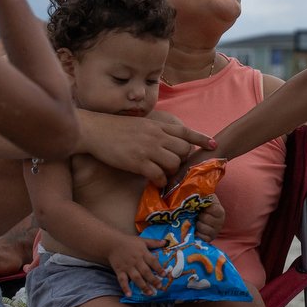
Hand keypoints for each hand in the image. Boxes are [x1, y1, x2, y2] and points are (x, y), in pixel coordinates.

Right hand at [78, 112, 215, 185]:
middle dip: (183, 161)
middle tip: (174, 167)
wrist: (93, 130)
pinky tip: (155, 182)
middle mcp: (156, 136)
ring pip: (174, 163)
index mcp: (157, 125)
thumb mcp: (140, 124)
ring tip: (163, 174)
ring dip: (172, 172)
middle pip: (184, 150)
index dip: (202, 139)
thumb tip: (167, 140)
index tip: (213, 145)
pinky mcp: (137, 162)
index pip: (185, 131)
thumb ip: (155, 131)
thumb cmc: (114, 128)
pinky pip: (158, 175)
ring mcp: (147, 148)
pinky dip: (160, 181)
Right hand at [110, 238, 166, 296]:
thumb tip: (166, 242)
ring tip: (150, 293)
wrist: (112, 243)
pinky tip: (129, 295)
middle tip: (159, 287)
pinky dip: (125, 288)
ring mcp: (127, 267)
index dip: (159, 268)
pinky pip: (122, 280)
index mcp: (143, 253)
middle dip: (153, 280)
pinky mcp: (119, 271)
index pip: (153, 261)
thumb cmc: (129, 241)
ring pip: (136, 278)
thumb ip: (154, 242)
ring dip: (143, 286)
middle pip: (146, 272)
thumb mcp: (142, 240)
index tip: (165, 275)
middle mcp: (136, 261)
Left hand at [196, 195, 226, 240]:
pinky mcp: (210, 239)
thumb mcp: (205, 198)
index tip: (202, 207)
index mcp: (219, 211)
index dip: (205, 208)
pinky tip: (196, 230)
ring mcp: (215, 231)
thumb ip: (203, 194)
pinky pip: (203, 238)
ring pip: (203, 228)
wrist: (204, 217)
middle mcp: (220, 222)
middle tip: (197, 215)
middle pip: (206, 219)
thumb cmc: (203, 207)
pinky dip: (197, 234)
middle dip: (199, 217)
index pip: (214, 209)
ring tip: (196, 222)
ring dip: (197, 225)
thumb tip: (193, 185)